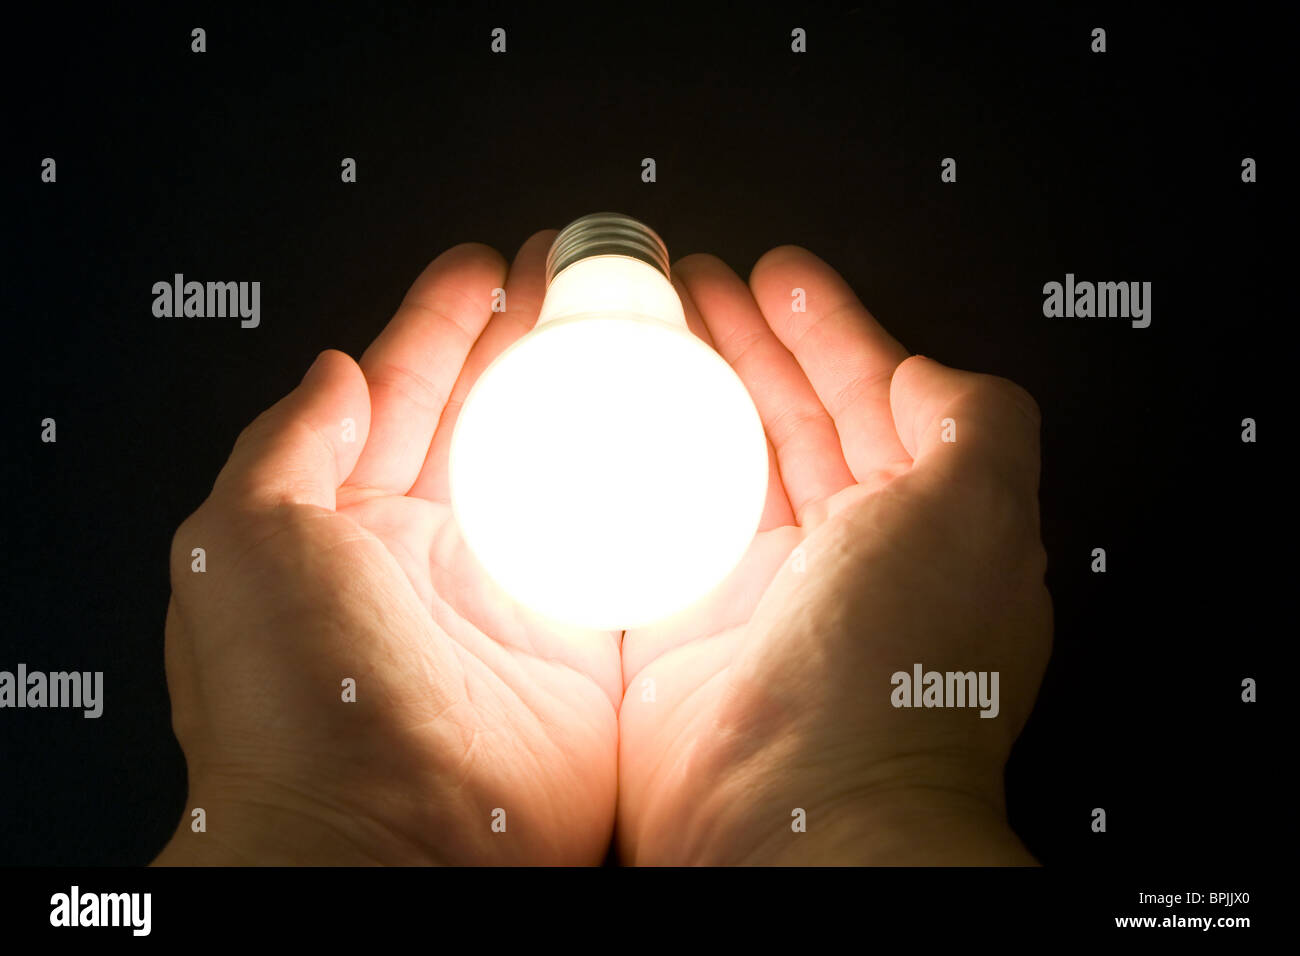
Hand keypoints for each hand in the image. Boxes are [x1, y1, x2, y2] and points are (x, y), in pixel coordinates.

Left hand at [154, 233, 622, 865]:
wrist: (380, 841)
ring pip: (562, 466)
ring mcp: (513, 599)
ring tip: (629, 325)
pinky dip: (649, 485)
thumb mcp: (241, 542)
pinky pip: (624, 545)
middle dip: (527, 340)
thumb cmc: (293, 701)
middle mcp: (435, 557)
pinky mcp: (585, 647)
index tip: (483, 270)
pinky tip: (675, 426)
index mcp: (351, 525)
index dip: (442, 325)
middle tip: (570, 274)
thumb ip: (287, 444)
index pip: (405, 395)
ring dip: (591, 393)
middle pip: (493, 418)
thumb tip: (332, 370)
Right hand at [617, 247, 1051, 863]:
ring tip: (651, 328)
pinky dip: (634, 467)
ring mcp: (758, 592)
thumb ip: (974, 423)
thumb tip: (925, 368)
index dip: (829, 331)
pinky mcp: (683, 626)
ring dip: (692, 390)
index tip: (780, 278)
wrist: (801, 813)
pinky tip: (608, 419)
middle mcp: (840, 557)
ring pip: (720, 461)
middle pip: (789, 420)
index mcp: (917, 525)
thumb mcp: (976, 514)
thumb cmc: (897, 677)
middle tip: (697, 284)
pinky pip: (657, 523)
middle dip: (748, 346)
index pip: (871, 399)